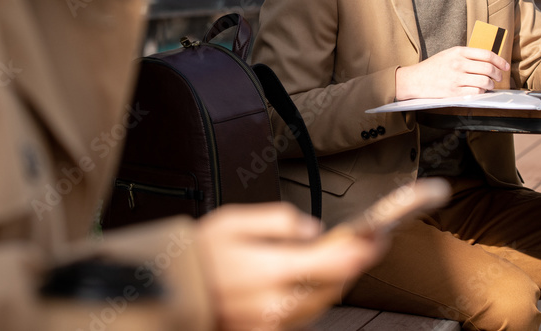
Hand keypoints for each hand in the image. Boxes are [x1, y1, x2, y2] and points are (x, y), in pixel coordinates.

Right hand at [196, 203, 385, 330]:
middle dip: (352, 265)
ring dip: (333, 283)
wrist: (163, 293)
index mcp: (270, 271)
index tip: (378, 237)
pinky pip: (300, 318)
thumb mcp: (233, 220)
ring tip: (336, 258)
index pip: (335, 264)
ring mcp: (270, 325)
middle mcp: (275, 305)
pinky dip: (310, 298)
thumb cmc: (195, 255)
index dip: (363, 250)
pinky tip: (304, 280)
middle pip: (333, 288)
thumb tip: (313, 230)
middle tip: (364, 243)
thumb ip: (279, 222)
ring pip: (320, 306)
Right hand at [395, 46, 509, 100]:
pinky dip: (481, 92)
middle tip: (499, 77)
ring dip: (491, 84)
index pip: (486, 54)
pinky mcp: (454, 92)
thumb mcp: (449, 54)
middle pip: (488, 68)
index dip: (500, 60)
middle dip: (498, 74)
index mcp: (458, 52)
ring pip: (485, 81)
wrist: (415, 79)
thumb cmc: (433, 67)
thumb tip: (488, 60)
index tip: (505, 66)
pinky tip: (479, 91)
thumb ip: (466, 55)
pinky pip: (476, 92)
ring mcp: (456, 78)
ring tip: (489, 85)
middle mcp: (458, 64)